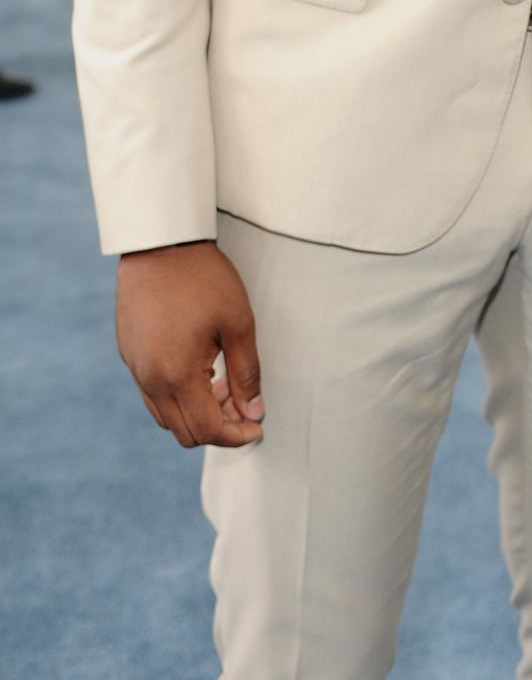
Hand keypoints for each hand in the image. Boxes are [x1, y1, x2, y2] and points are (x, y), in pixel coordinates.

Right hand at [116, 241, 264, 448]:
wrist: (160, 244)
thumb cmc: (203, 278)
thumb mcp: (238, 323)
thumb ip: (247, 373)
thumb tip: (253, 413)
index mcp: (177, 374)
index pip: (206, 430)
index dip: (235, 436)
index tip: (256, 427)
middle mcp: (149, 379)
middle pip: (183, 431)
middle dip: (217, 425)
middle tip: (241, 397)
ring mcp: (135, 367)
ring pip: (165, 415)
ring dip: (195, 411)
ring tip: (221, 379)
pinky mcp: (128, 353)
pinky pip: (151, 392)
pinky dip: (177, 394)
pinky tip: (199, 366)